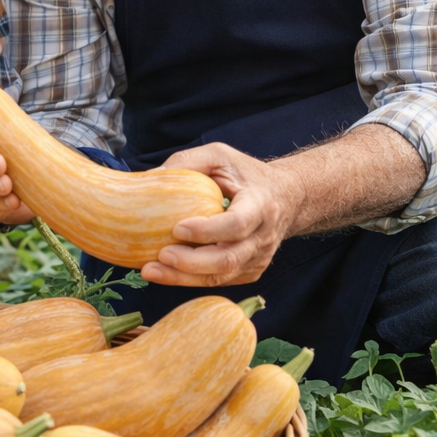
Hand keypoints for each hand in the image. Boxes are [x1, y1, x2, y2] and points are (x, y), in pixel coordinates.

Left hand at [139, 142, 303, 287]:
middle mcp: (263, 236)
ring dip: (184, 277)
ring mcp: (258, 258)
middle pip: (228, 259)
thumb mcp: (220, 156)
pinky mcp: (250, 271)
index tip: (178, 228)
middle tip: (161, 255)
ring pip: (221, 276)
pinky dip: (191, 279)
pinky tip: (166, 272)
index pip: (237, 225)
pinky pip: (219, 280)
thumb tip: (150, 177)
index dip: (208, 231)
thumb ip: (188, 162)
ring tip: (152, 270)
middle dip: (191, 262)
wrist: (286, 197)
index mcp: (260, 205)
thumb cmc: (247, 174)